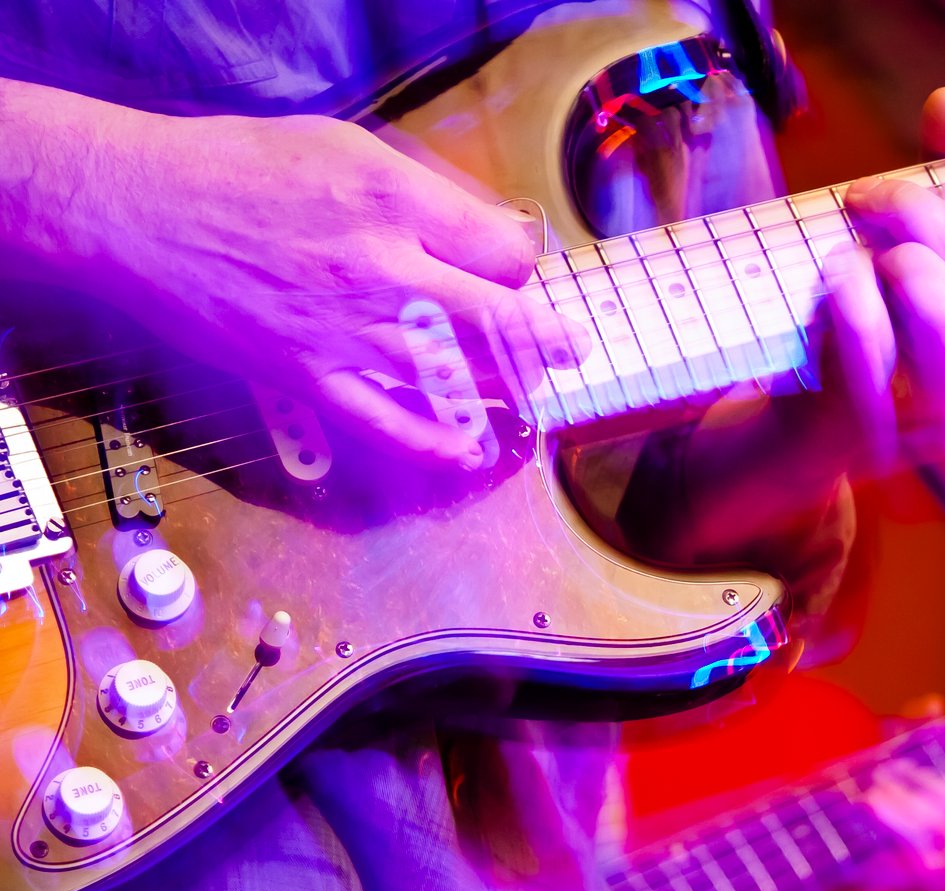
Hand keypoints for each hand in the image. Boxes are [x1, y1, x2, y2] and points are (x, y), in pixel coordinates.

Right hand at [83, 110, 580, 466]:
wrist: (138, 211)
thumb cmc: (238, 168)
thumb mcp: (345, 148)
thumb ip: (423, 192)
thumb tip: (488, 230)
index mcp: (396, 205)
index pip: (503, 251)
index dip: (522, 264)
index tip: (516, 270)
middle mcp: (382, 272)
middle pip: (500, 319)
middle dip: (546, 338)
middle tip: (568, 347)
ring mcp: (348, 332)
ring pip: (457, 374)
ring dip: (508, 387)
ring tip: (534, 389)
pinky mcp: (310, 376)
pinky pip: (386, 422)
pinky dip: (433, 443)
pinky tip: (469, 450)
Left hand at [673, 87, 944, 554]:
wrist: (821, 438)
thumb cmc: (883, 340)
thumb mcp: (924, 261)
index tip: (915, 166)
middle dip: (911, 207)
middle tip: (860, 198)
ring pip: (943, 303)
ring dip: (890, 252)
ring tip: (851, 243)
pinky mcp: (882, 428)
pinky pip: (868, 335)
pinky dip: (844, 290)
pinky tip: (833, 276)